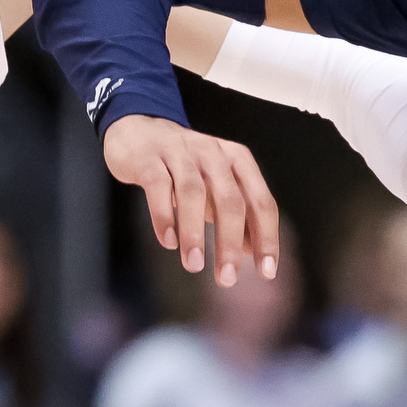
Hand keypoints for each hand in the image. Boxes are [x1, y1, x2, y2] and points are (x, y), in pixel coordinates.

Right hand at [104, 113, 278, 285]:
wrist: (139, 128)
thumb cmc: (185, 165)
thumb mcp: (217, 185)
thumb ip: (239, 214)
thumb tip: (256, 251)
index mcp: (237, 160)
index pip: (260, 201)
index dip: (266, 237)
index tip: (266, 271)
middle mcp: (212, 153)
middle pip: (229, 199)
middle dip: (229, 241)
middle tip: (226, 277)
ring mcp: (179, 153)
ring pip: (192, 193)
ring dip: (194, 232)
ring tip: (193, 264)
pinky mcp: (148, 158)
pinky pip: (158, 186)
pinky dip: (163, 215)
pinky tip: (167, 241)